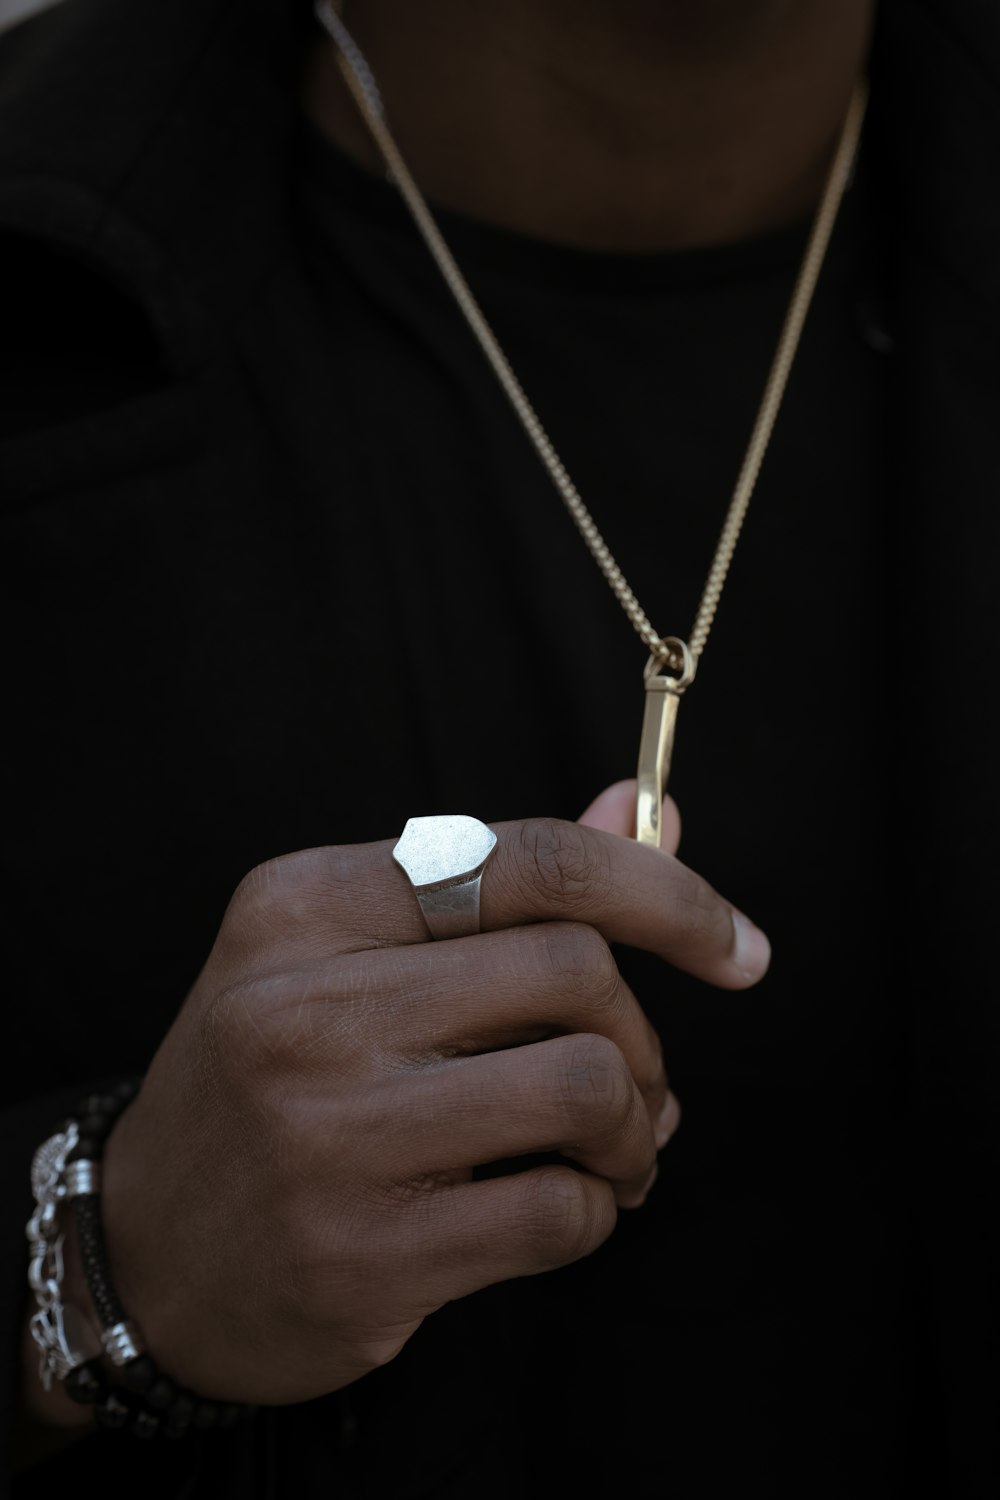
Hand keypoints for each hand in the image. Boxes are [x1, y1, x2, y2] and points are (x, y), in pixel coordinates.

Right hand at [97, 783, 768, 1404]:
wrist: (143, 1251)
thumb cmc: (274, 1079)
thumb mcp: (350, 953)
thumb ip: (504, 884)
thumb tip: (652, 815)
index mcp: (306, 904)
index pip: (531, 860)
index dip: (665, 893)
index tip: (739, 947)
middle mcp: (305, 1006)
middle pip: (578, 972)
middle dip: (641, 1035)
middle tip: (631, 1083)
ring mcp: (328, 1135)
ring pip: (587, 1087)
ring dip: (637, 1129)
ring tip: (613, 1152)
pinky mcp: (362, 1255)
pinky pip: (560, 1213)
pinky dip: (598, 1210)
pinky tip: (567, 1210)